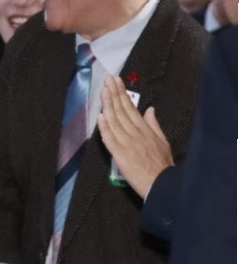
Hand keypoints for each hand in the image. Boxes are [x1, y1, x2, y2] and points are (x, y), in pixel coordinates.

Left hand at [97, 74, 172, 198]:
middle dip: (114, 94)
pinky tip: (100, 116)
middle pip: (122, 111)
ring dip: (108, 105)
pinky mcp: (121, 155)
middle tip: (108, 79)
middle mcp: (135, 133)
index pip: (131, 108)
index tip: (116, 82)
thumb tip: (149, 109)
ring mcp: (127, 143)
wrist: (162, 183)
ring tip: (103, 91)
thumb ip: (153, 124)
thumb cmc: (162, 165)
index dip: (122, 94)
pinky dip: (105, 127)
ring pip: (115, 121)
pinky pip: (111, 139)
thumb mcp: (162, 141)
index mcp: (145, 130)